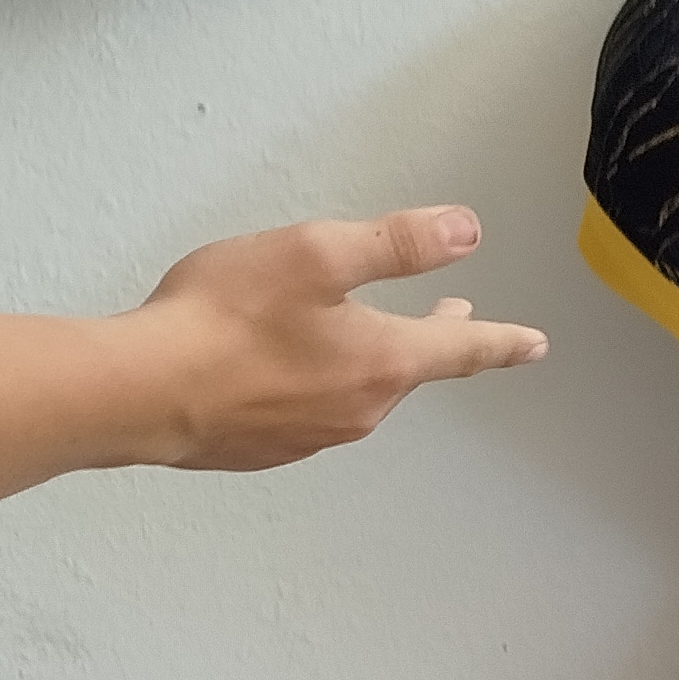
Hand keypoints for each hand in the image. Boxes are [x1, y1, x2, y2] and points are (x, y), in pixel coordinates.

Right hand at [133, 205, 548, 470]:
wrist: (144, 392)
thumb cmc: (226, 318)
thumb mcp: (319, 254)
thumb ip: (397, 244)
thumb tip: (466, 232)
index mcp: (382, 362)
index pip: (462, 352)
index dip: (502, 342)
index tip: (534, 345)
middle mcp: (358, 409)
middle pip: (410, 371)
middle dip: (435, 343)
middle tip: (455, 324)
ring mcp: (313, 435)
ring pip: (360, 391)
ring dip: (372, 360)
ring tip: (366, 334)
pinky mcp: (266, 447)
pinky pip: (312, 410)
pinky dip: (318, 382)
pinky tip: (291, 366)